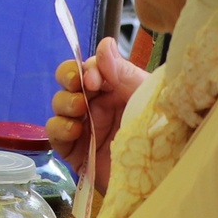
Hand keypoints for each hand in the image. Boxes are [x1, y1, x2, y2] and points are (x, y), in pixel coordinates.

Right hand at [48, 37, 146, 198]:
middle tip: (79, 86)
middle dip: (68, 78)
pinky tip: (75, 131)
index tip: (94, 80)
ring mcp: (85, 127)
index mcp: (115, 88)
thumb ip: (122, 71)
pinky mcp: (75, 151)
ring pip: (59, 105)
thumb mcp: (145, 95)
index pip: (90, 68)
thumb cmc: (161, 133)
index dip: (86, 68)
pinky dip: (59, 129)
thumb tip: (104, 44)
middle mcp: (97, 105)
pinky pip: (54, 134)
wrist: (162, 174)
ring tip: (79, 111)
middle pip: (68, 82)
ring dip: (64, 102)